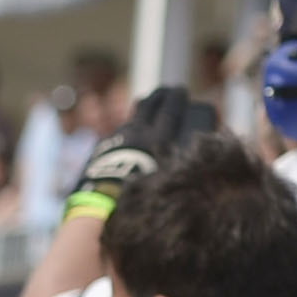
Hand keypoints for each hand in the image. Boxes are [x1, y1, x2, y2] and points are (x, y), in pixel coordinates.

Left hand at [63, 84, 223, 215]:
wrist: (102, 206)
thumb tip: (194, 157)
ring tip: (149, 107)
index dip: (177, 98)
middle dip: (160, 96)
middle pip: (149, 105)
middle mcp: (136, 133)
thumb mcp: (167, 180)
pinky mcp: (102, 147)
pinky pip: (119, 133)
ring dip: (143, 110)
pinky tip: (130, 136)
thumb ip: (179, 163)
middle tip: (167, 91)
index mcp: (156, 139)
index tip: (181, 90)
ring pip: (132, 116)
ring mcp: (117, 138)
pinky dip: (128, 131)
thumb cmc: (141, 198)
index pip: (169, 110)